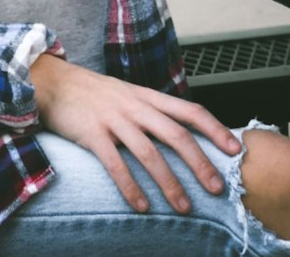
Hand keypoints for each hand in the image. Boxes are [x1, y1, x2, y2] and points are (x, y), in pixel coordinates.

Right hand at [29, 53, 240, 213]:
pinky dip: (130, 186)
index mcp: (148, 96)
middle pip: (176, 134)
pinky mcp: (91, 132)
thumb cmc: (95, 94)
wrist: (54, 81)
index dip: (215, 129)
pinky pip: (114, 163)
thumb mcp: (129, 95)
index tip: (235, 150)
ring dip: (169, 182)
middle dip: (199, 162)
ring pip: (149, 152)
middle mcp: (135, 105)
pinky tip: (142, 206)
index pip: (190, 110)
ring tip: (184, 208)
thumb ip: (153, 113)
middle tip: (217, 188)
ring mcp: (114, 118)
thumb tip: (183, 138)